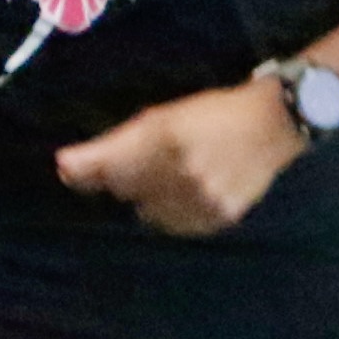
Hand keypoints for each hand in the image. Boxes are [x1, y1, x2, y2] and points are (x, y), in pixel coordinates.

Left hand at [55, 75, 307, 238]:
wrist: (271, 125)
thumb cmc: (212, 113)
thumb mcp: (165, 115)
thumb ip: (118, 143)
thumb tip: (67, 166)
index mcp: (165, 138)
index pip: (108, 167)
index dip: (82, 169)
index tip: (66, 167)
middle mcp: (181, 172)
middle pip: (124, 190)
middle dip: (120, 178)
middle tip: (138, 164)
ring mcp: (201, 199)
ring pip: (147, 213)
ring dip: (147, 197)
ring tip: (168, 176)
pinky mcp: (218, 217)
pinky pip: (175, 225)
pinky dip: (170, 212)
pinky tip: (185, 193)